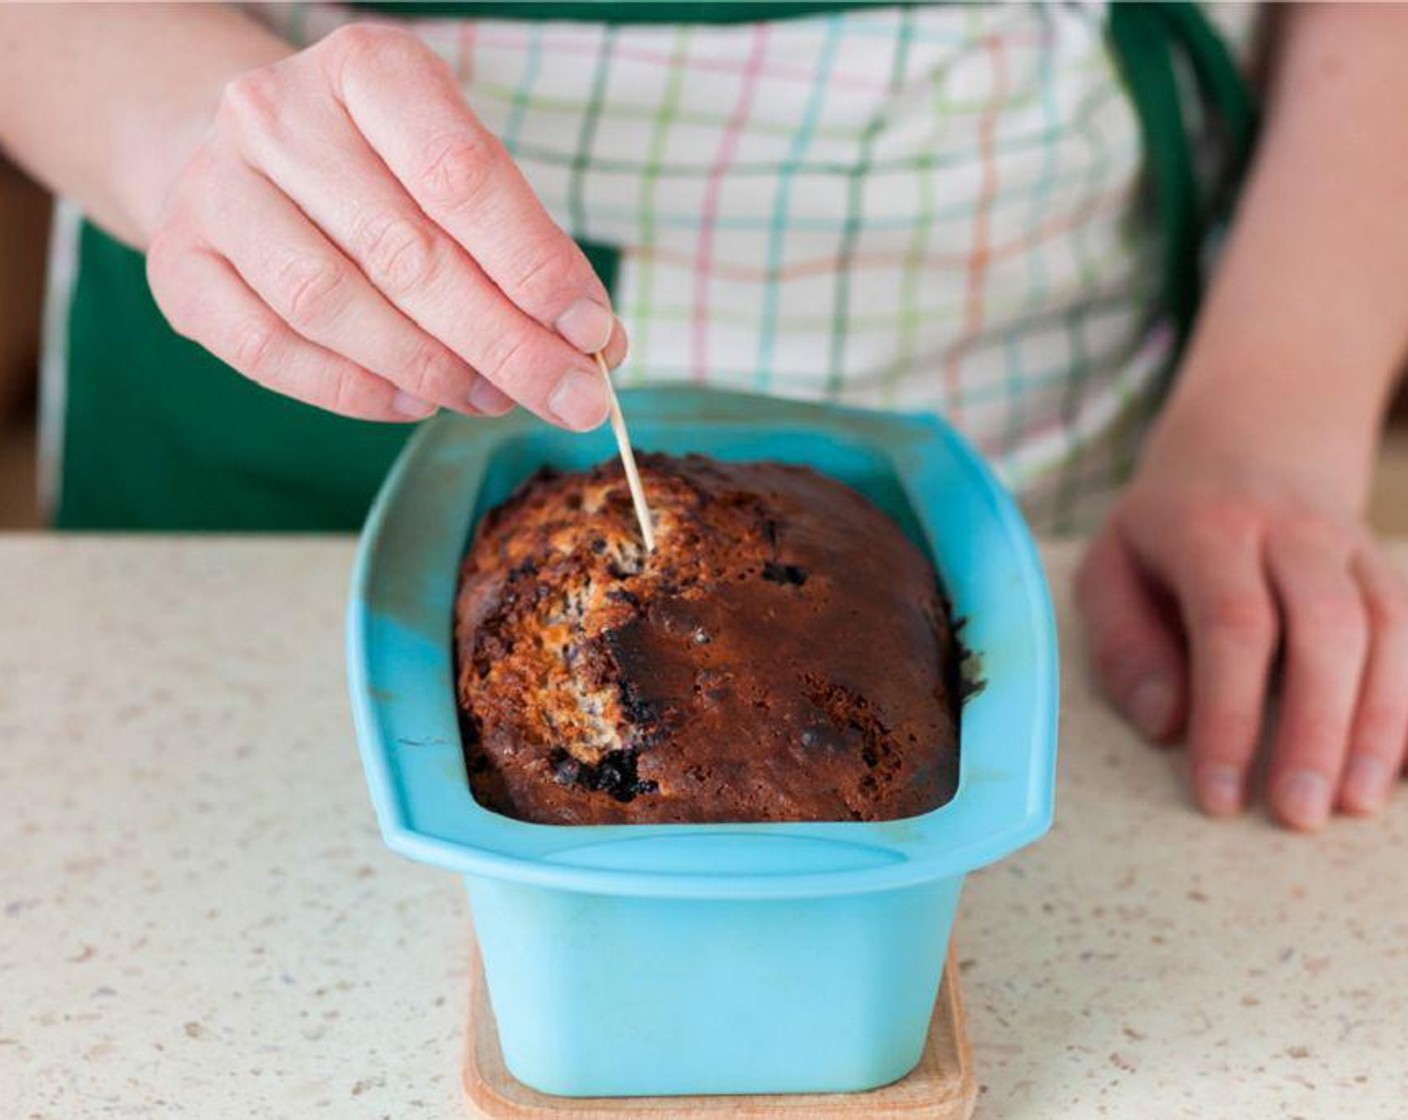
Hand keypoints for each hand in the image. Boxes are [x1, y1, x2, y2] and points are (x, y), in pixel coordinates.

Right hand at [145, 23, 624, 424]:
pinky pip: (271, 350)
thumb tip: (598, 348)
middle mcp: (276, 113)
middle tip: (567, 397)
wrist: (248, 161)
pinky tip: (414, 402)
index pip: (460, 174)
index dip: (534, 265)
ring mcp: (216, 189)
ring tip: (491, 397)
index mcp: (366, 68)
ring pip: (333, 305)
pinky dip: (354, 391)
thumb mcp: (461, 172)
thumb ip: (526, 250)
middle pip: (405, 252)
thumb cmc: (384, 169)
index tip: (594, 334)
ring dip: (430, 370)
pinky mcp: (180, 265)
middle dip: (503, 341)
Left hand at [1075, 409, 1407, 829]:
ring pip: (1386, 630)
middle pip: (1323, 629)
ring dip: (1379, 724)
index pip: (1232, 624)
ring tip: (1354, 805)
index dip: (1230, 714)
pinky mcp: (1388, 568)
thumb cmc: (1165, 526)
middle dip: (1316, 730)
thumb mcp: (1111, 566)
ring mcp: (1353, 546)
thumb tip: (1165, 725)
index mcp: (1210, 529)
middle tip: (1299, 816)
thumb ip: (1125, 644)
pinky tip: (1397, 766)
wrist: (1253, 435)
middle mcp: (1292, 531)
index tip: (1220, 795)